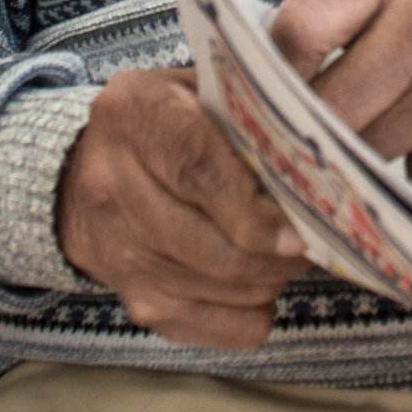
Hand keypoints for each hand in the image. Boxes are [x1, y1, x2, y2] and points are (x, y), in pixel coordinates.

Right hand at [56, 67, 310, 348]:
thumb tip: (326, 113)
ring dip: (272, 277)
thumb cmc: (169, 123)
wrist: (85, 175)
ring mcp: (118, 252)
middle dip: (277, 251)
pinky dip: (251, 311)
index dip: (256, 208)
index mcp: (134, 114)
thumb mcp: (203, 85)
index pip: (199, 170)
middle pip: (213, 246)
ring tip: (289, 250)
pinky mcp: (134, 300)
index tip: (298, 226)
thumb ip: (258, 94)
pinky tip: (258, 279)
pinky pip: (215, 327)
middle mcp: (111, 185)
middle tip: (312, 237)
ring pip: (221, 288)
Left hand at [270, 0, 411, 188]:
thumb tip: (282, 56)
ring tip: (365, 113)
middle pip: (329, 106)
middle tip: (302, 113)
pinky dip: (410, 158)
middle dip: (306, 116)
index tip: (271, 75)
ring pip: (367, 148)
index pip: (300, 33)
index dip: (271, 65)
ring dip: (356, 141)